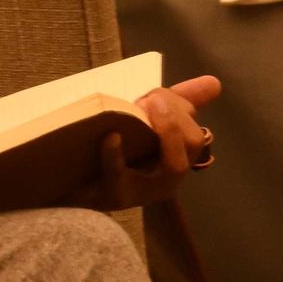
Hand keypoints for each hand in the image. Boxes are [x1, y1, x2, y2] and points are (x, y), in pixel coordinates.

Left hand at [81, 76, 220, 211]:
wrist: (68, 183)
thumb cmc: (110, 153)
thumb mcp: (145, 124)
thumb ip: (177, 103)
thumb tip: (214, 83)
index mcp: (173, 162)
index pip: (196, 135)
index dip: (181, 109)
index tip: (156, 94)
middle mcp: (165, 182)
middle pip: (191, 145)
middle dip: (173, 115)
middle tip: (146, 100)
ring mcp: (142, 193)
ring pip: (174, 166)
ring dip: (161, 129)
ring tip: (138, 108)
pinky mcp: (113, 199)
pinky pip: (121, 177)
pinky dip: (116, 155)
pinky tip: (110, 136)